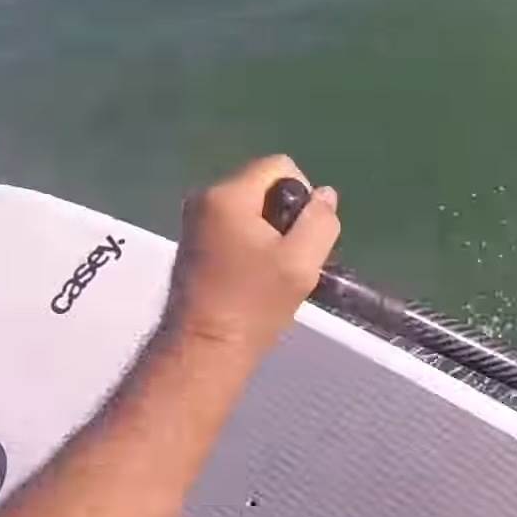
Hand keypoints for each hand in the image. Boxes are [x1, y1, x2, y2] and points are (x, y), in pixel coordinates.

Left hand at [165, 155, 339, 352]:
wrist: (204, 350)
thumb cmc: (253, 305)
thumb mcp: (301, 263)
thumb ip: (320, 221)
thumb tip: (324, 194)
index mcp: (228, 195)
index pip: (280, 166)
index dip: (303, 196)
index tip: (301, 238)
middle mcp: (204, 198)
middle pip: (264, 186)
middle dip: (284, 216)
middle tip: (289, 260)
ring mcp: (194, 221)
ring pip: (250, 208)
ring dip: (268, 233)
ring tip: (271, 273)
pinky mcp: (192, 243)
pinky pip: (233, 225)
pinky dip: (249, 244)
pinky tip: (252, 278)